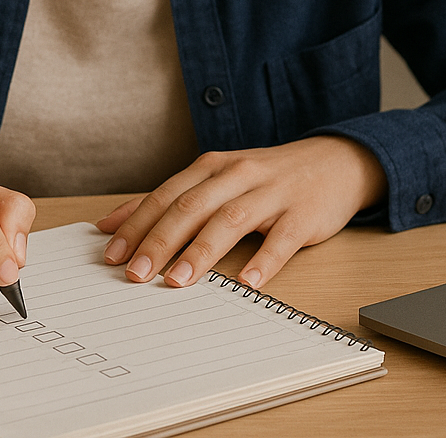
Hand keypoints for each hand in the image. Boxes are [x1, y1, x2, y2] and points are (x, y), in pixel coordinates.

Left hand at [95, 136, 385, 290]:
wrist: (334, 162)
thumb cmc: (266, 177)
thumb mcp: (216, 178)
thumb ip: (168, 200)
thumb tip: (111, 225)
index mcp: (211, 167)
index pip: (166, 196)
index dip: (137, 225)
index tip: (112, 255)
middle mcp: (237, 174)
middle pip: (192, 207)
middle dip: (159, 241)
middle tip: (136, 273)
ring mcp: (271, 193)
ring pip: (230, 220)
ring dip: (201, 252)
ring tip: (178, 281)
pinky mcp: (302, 214)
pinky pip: (282, 239)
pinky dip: (264, 261)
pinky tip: (248, 283)